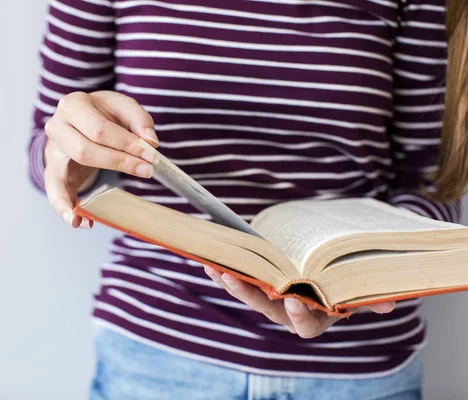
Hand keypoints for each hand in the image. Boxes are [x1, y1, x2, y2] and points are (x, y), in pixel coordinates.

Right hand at [43, 91, 158, 228]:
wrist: (77, 122)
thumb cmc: (103, 115)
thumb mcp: (122, 109)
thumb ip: (139, 120)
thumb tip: (150, 142)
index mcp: (74, 105)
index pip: (100, 129)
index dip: (127, 143)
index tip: (152, 155)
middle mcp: (56, 126)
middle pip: (85, 150)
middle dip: (119, 163)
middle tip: (146, 171)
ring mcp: (51, 151)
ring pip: (66, 173)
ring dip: (94, 186)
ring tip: (120, 198)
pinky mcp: (52, 171)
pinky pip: (53, 192)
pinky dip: (64, 209)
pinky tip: (80, 222)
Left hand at [204, 266, 394, 338]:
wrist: (329, 267)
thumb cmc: (345, 280)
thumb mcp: (358, 288)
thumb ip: (369, 297)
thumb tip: (389, 303)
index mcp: (317, 317)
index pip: (306, 326)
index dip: (299, 316)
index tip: (292, 300)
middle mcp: (291, 313)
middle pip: (268, 309)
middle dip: (250, 294)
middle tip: (233, 277)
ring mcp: (273, 301)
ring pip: (250, 296)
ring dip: (231, 282)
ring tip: (215, 267)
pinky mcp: (259, 287)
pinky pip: (241, 283)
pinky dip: (225, 273)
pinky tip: (209, 262)